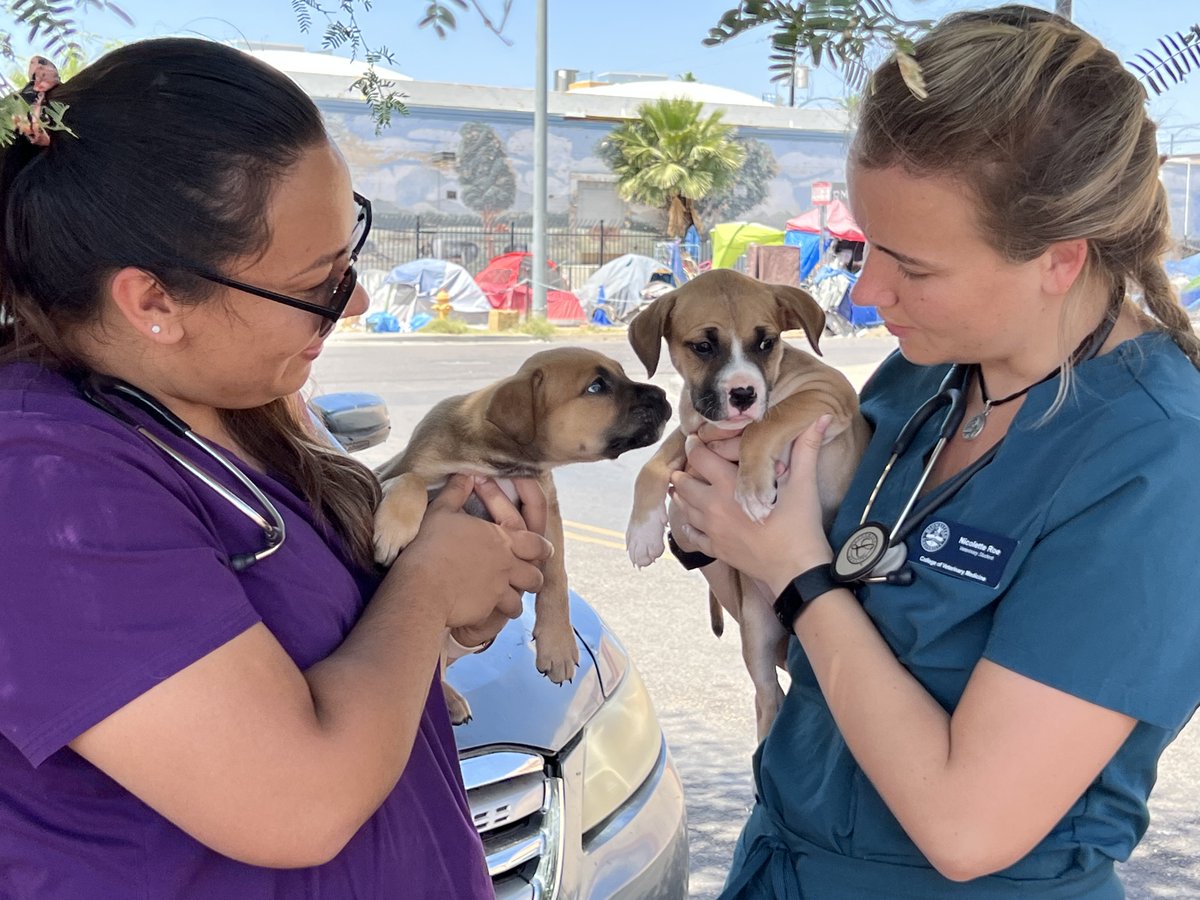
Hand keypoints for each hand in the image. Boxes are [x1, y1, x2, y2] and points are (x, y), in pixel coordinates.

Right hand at [390, 474, 552, 629]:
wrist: (423, 587)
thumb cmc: (430, 546)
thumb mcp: (441, 512)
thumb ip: (456, 492)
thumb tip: (465, 474)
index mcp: (502, 538)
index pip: (536, 541)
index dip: (539, 545)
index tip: (538, 545)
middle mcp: (508, 564)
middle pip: (536, 572)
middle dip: (534, 574)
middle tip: (528, 573)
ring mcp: (501, 588)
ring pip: (524, 595)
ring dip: (519, 594)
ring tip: (512, 594)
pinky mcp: (491, 608)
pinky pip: (507, 612)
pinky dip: (504, 611)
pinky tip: (496, 609)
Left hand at [671, 415, 834, 592]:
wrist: (796, 570)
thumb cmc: (800, 526)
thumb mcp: (804, 484)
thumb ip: (807, 448)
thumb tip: (821, 416)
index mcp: (730, 485)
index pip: (699, 457)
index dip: (695, 446)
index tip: (698, 440)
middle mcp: (714, 506)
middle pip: (682, 482)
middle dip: (685, 470)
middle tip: (692, 464)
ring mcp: (711, 530)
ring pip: (683, 507)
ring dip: (683, 495)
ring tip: (689, 485)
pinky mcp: (715, 549)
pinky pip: (690, 534)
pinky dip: (688, 524)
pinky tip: (694, 518)